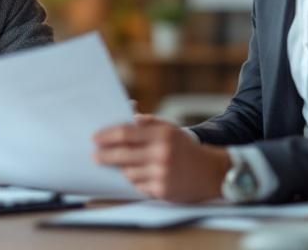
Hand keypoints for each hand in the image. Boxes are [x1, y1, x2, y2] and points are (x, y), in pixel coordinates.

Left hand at [93, 117, 230, 202]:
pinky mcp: (162, 191)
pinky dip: (137, 181)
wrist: (211, 172)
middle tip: (95, 156)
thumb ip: (146, 123)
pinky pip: (138, 186)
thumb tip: (125, 116)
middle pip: (121, 155)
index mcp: (162, 134)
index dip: (106, 136)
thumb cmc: (185, 148)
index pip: (125, 134)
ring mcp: (161, 174)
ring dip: (123, 169)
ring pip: (128, 172)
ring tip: (125, 165)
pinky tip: (143, 175)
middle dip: (104, 156)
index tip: (95, 138)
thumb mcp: (169, 129)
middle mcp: (161, 154)